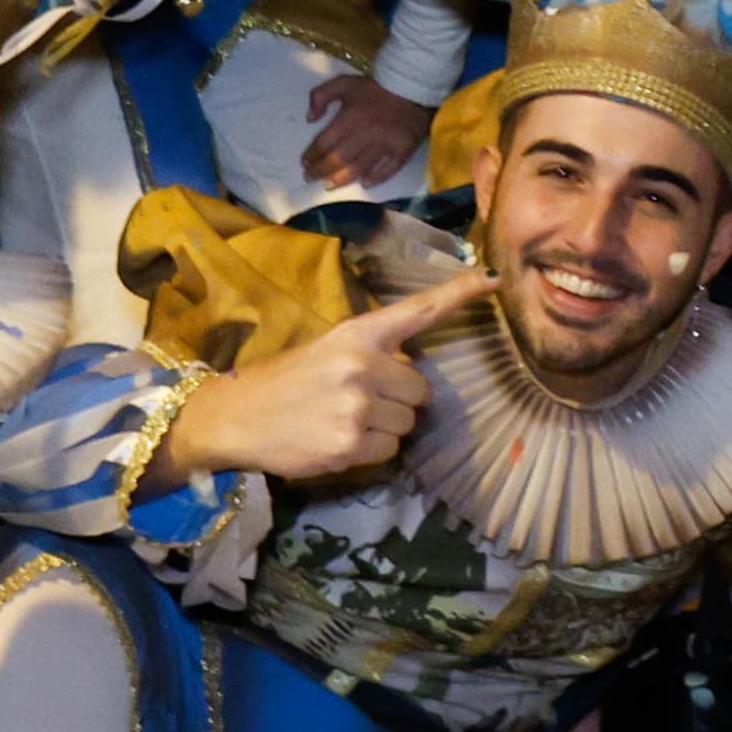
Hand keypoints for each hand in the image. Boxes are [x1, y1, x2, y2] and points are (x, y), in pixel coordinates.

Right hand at [159, 280, 475, 487]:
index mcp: (358, 334)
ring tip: (345, 420)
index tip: (494, 280)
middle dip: (399, 399)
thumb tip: (414, 371)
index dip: (459, 294)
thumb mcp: (328, 349)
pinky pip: (390, 452)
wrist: (238, 416)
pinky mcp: (350, 444)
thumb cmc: (288, 381)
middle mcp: (362, 365)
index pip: (418, 310)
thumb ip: (373, 353)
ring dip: (386, 427)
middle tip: (359, 400)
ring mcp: (357, 407)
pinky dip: (371, 452)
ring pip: (407, 425)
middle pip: (421, 390)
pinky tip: (339, 440)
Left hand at [300, 70, 434, 191]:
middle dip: (321, 171)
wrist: (413, 84)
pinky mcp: (403, 149)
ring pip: (359, 168)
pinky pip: (389, 169)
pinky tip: (365, 183)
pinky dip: (376, 178)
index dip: (312, 155)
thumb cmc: (375, 86)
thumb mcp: (344, 82)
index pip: (324, 142)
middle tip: (310, 178)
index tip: (304, 163)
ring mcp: (385, 144)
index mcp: (349, 117)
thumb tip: (309, 118)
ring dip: (341, 179)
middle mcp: (365, 134)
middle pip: (338, 159)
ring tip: (329, 185)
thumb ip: (321, 95)